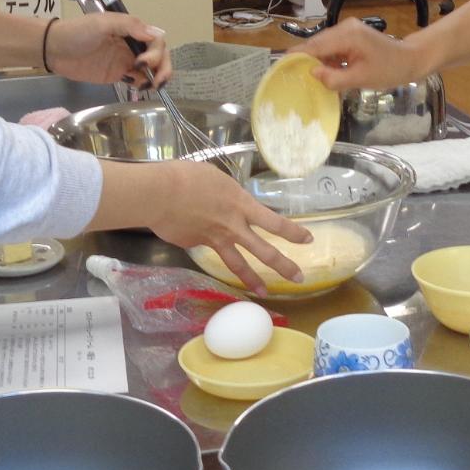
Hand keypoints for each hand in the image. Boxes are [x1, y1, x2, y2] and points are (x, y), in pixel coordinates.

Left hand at [45, 13, 169, 88]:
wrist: (53, 49)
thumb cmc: (77, 32)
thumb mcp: (102, 23)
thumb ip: (129, 26)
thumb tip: (157, 34)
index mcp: (130, 29)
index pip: (156, 40)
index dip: (156, 52)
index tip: (143, 62)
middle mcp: (131, 44)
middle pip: (158, 55)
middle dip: (163, 67)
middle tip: (157, 81)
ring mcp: (125, 60)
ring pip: (151, 69)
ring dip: (157, 77)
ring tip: (151, 86)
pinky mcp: (117, 74)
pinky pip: (138, 79)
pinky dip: (144, 84)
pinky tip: (139, 88)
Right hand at [149, 162, 312, 294]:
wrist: (160, 194)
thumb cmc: (188, 177)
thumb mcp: (216, 179)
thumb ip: (226, 194)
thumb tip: (224, 203)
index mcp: (241, 205)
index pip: (275, 223)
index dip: (293, 233)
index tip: (308, 239)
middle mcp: (233, 227)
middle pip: (264, 251)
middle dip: (284, 266)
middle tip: (299, 278)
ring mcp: (214, 240)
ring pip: (239, 265)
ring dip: (254, 280)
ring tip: (265, 293)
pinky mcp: (196, 246)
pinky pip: (204, 246)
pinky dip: (201, 240)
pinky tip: (191, 231)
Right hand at [292, 18, 431, 93]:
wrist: (411, 59)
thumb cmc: (389, 70)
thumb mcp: (361, 79)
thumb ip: (334, 78)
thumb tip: (312, 73)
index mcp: (347, 35)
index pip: (315, 46)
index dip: (297, 56)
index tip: (281, 67)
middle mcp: (345, 27)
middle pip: (316, 43)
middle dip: (305, 60)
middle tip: (293, 77)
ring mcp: (348, 29)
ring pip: (323, 45)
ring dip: (317, 61)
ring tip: (310, 78)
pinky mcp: (351, 34)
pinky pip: (332, 46)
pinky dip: (328, 58)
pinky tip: (327, 72)